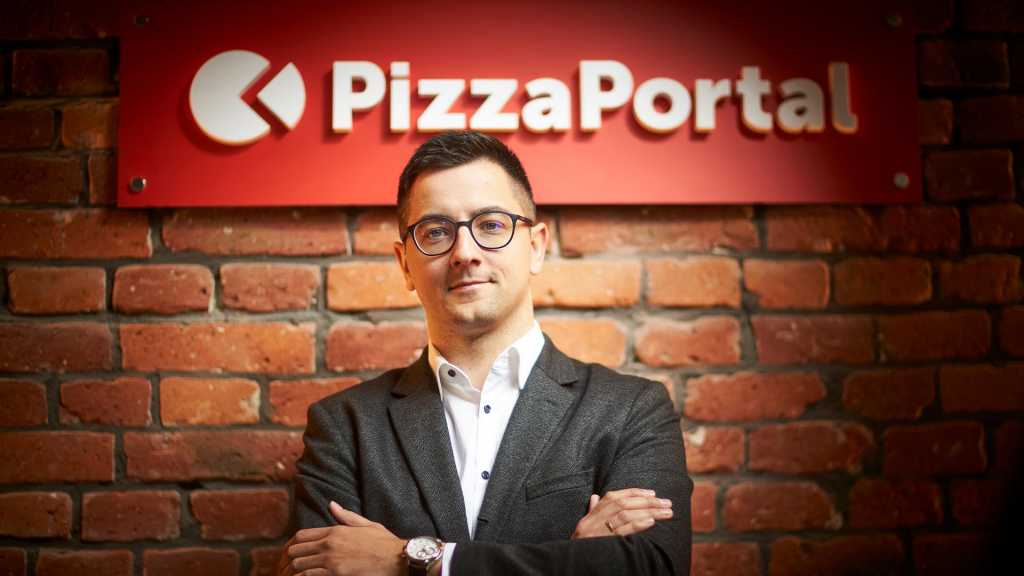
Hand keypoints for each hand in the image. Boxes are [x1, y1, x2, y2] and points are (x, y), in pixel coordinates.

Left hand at [278, 501, 405, 575]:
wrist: (398, 557)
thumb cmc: (385, 544)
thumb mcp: (367, 525)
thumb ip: (346, 516)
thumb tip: (332, 504)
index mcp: (335, 530)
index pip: (301, 535)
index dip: (289, 546)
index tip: (286, 556)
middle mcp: (329, 542)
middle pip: (295, 549)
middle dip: (284, 561)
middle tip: (281, 570)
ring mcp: (331, 558)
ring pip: (297, 563)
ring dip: (289, 572)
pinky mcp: (335, 572)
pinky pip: (307, 574)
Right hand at [570, 488, 672, 538]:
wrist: (572, 564)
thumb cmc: (581, 548)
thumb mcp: (584, 529)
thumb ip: (592, 512)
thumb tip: (595, 497)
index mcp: (590, 517)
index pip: (613, 497)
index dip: (633, 493)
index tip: (652, 493)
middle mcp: (592, 522)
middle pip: (622, 504)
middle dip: (647, 501)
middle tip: (666, 502)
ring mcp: (597, 533)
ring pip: (624, 515)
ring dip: (649, 512)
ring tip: (666, 512)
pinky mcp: (603, 545)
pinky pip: (622, 532)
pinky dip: (638, 524)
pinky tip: (651, 522)